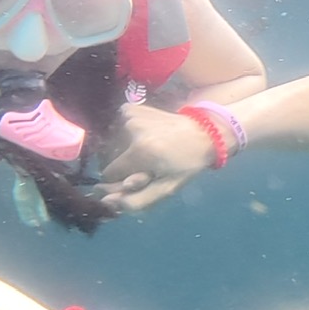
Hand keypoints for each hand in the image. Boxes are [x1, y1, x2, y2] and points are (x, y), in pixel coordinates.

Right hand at [93, 104, 218, 213]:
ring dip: (120, 153)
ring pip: (109, 145)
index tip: (140, 177)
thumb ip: (135, 200)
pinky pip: (115, 129)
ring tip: (145, 153)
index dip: (122, 181)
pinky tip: (141, 139)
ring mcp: (129, 115)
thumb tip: (105, 201)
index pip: (108, 175)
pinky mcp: (130, 108)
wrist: (203, 132)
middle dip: (121, 167)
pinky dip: (123, 137)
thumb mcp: (166, 189)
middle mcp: (130, 128)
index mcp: (140, 151)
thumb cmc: (186, 165)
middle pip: (107, 159)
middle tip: (145, 166)